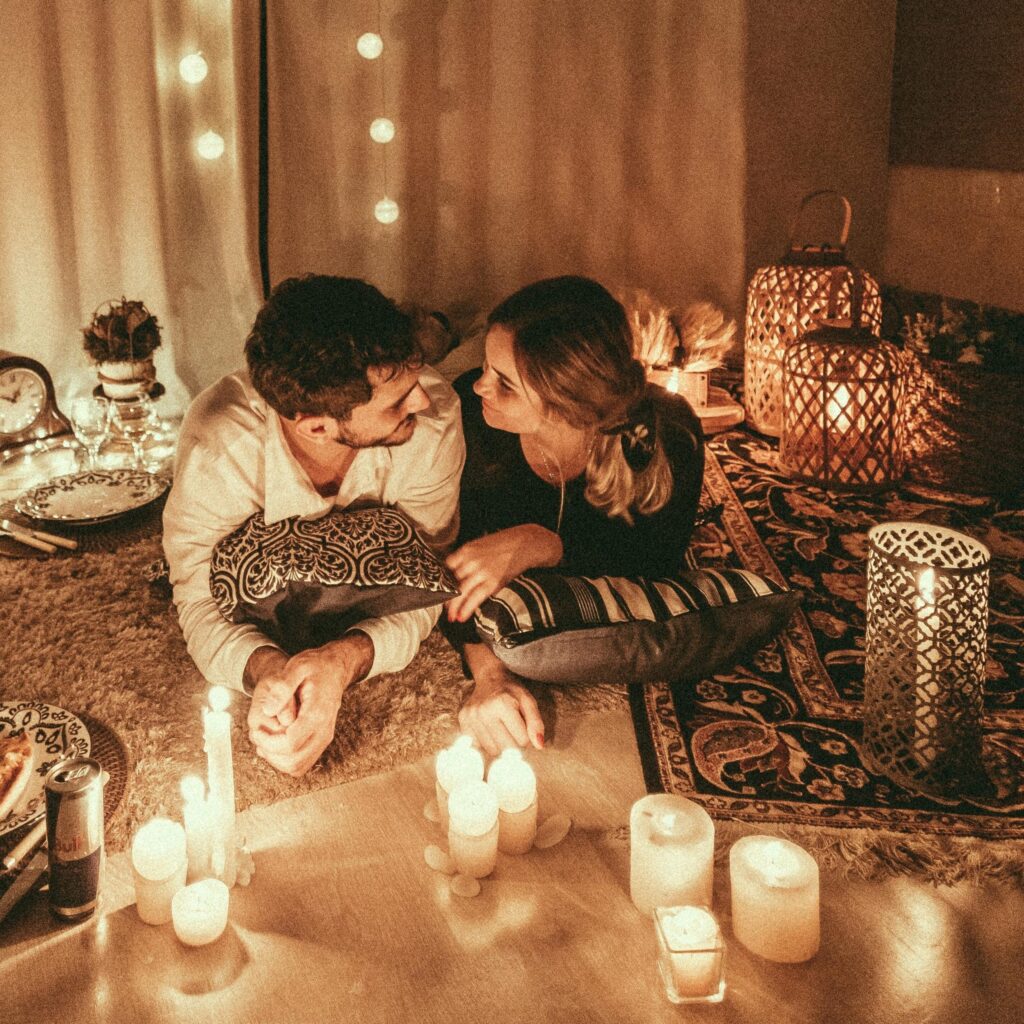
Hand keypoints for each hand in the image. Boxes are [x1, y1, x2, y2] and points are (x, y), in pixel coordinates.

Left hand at [246, 633, 373, 776]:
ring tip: (264, 740)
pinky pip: (302, 763)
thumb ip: (282, 688)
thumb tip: (267, 711)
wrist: (337, 668)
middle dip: (270, 753)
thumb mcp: (297, 666)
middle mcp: (324, 731)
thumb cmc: (316, 665)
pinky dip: (285, 760)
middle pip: (294, 761)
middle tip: (258, 736)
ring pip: (298, 766)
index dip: (268, 742)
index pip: (290, 744)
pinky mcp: (321, 741)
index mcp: (317, 714)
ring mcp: (324, 738)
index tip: (256, 729)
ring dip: (276, 760)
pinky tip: (274, 743)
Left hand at [445, 524, 561, 622]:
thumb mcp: (480, 546)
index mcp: (466, 550)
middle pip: (451, 582)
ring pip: (461, 592)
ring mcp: (481, 572)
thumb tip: (460, 575)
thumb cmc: (503, 544)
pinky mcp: (493, 581)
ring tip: (451, 617)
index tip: (441, 589)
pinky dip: (467, 608)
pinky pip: (475, 597)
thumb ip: (468, 558)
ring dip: (454, 607)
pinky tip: (461, 617)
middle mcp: (471, 561)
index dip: (443, 580)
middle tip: (443, 608)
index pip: (446, 567)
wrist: (525, 543)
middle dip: (446, 597)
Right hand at [458, 649, 544, 756]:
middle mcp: (484, 711)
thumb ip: (536, 723)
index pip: (522, 740)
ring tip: (501, 729)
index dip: (526, 736)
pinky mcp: (463, 722)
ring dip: (500, 745)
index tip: (522, 725)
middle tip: (513, 729)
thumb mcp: (528, 701)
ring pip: (492, 750)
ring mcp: (471, 717)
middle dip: (514, 743)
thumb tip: (539, 746)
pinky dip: (486, 742)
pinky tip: (489, 729)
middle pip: (507, 749)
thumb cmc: (512, 692)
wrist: (490, 678)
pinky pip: (478, 747)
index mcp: (503, 704)